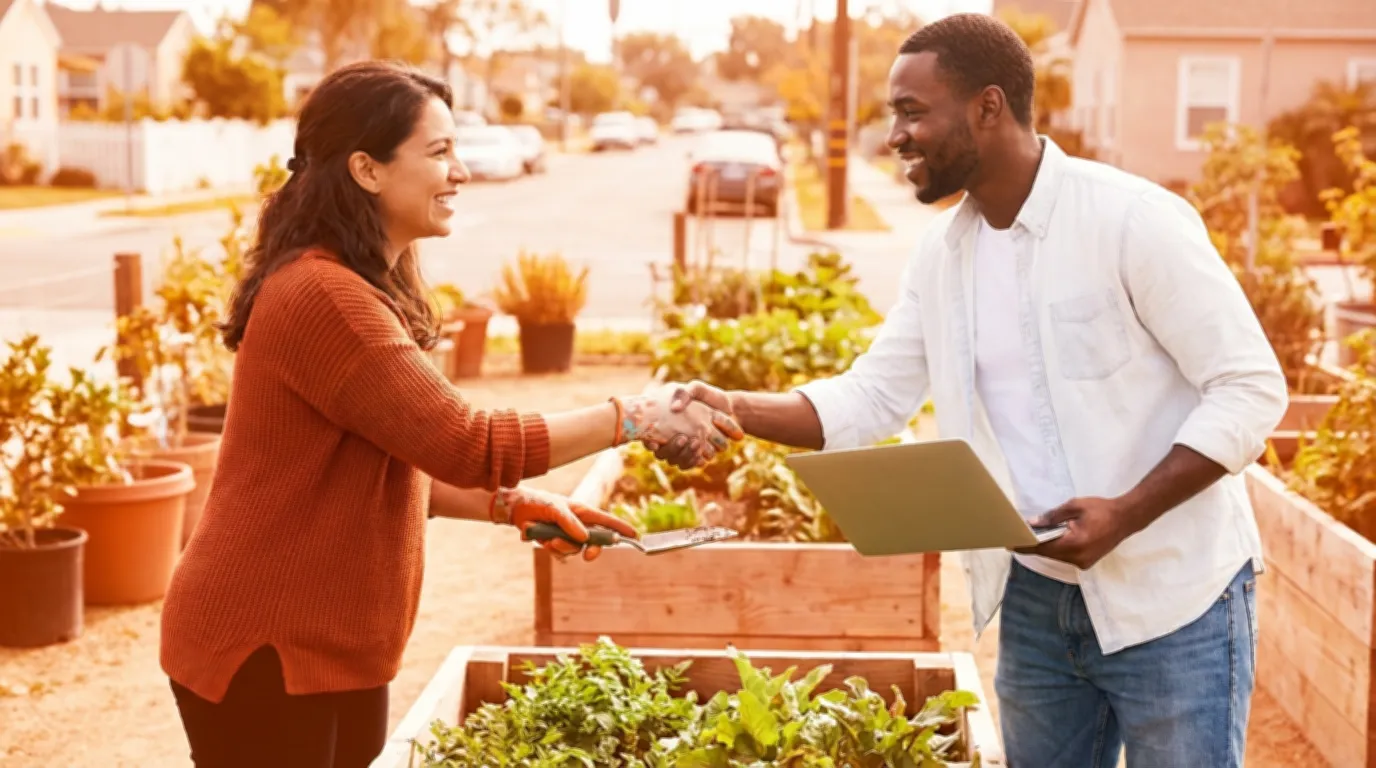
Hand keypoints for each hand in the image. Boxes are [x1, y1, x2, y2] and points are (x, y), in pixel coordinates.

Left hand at [490, 486, 638, 561]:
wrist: (516, 509)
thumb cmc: (538, 502)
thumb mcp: (554, 508)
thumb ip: (570, 522)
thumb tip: (584, 538)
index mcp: (582, 512)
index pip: (606, 521)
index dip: (620, 528)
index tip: (634, 535)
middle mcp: (577, 524)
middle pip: (594, 541)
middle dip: (592, 549)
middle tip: (588, 555)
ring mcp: (567, 534)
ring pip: (574, 549)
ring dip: (562, 547)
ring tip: (549, 539)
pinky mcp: (555, 542)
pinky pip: (560, 553)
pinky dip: (551, 549)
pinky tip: (541, 539)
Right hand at [612, 383, 743, 467]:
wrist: (726, 409)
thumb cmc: (708, 396)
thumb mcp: (696, 389)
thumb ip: (684, 394)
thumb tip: (675, 408)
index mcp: (664, 422)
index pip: (648, 435)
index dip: (647, 441)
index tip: (655, 444)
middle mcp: (669, 436)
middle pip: (662, 452)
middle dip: (672, 448)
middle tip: (684, 438)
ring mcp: (680, 447)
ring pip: (675, 460)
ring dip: (685, 455)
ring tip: (697, 443)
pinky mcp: (692, 454)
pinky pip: (687, 464)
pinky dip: (694, 461)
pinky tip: (701, 457)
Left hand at [1013, 497, 1135, 570]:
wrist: (1126, 518)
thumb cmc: (1100, 509)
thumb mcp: (1075, 506)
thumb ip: (1053, 516)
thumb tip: (1033, 523)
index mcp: (1075, 543)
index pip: (1043, 547)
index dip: (1026, 546)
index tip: (1010, 544)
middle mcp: (1078, 557)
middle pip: (1049, 553)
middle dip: (1033, 545)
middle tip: (1016, 538)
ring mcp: (1083, 562)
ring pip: (1057, 556)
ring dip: (1045, 547)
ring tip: (1030, 538)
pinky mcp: (1087, 562)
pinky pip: (1066, 556)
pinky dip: (1057, 549)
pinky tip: (1049, 540)